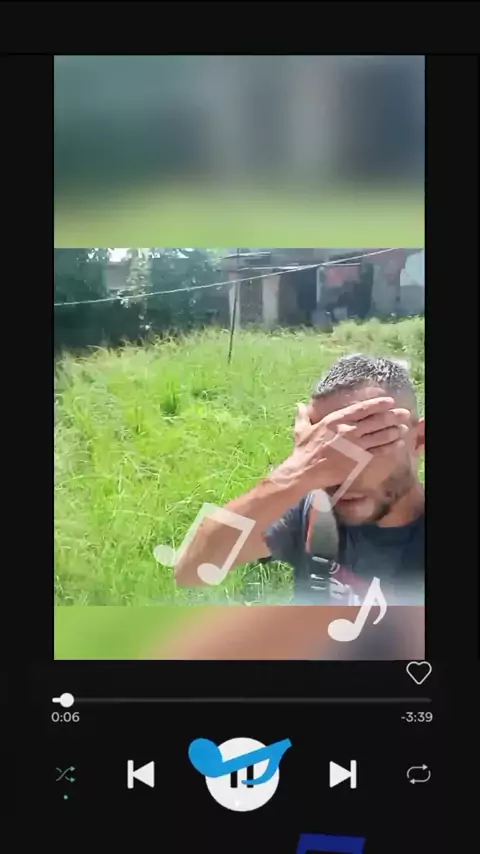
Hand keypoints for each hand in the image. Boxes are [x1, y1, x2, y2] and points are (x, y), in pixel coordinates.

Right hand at [290, 396, 410, 491]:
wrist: (305, 471)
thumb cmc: (304, 450)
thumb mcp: (302, 429)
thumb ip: (303, 415)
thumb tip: (299, 405)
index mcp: (336, 420)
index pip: (362, 409)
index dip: (378, 404)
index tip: (389, 402)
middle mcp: (348, 430)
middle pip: (376, 421)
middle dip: (393, 416)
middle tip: (404, 414)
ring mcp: (355, 445)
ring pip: (380, 436)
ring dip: (394, 431)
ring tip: (403, 428)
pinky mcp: (358, 460)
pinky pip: (378, 452)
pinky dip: (390, 447)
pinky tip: (398, 444)